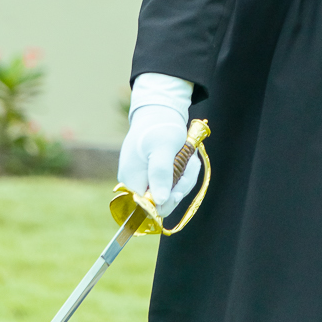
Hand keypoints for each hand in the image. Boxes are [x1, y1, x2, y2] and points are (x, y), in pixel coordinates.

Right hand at [117, 73, 198, 216]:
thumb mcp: (163, 148)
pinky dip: (183, 172)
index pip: (150, 207)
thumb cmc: (159, 127)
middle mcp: (134, 183)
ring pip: (171, 192)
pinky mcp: (154, 175)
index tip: (180, 186)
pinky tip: (185, 159)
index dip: (169, 200)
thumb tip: (160, 201)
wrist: (159, 113)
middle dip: (181, 184)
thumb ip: (160, 174)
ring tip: (188, 157)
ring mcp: (145, 179)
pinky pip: (172, 183)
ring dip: (185, 176)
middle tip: (189, 164)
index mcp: (131, 179)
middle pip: (163, 201)